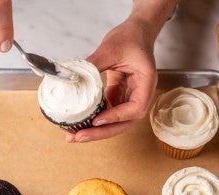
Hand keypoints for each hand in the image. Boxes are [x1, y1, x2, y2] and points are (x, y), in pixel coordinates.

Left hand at [66, 17, 157, 142]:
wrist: (136, 33)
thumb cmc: (130, 38)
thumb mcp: (110, 48)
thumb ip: (94, 64)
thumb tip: (72, 78)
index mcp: (145, 83)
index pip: (135, 108)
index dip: (116, 117)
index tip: (97, 120)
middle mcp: (140, 95)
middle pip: (124, 122)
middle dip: (102, 132)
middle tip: (79, 137)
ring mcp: (129, 98)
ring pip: (115, 122)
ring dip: (96, 130)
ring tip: (74, 135)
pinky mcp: (118, 96)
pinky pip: (107, 112)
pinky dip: (94, 119)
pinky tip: (79, 123)